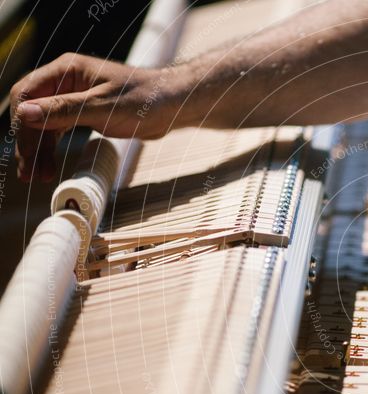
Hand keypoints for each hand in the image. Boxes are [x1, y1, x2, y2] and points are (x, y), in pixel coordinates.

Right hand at [10, 53, 177, 181]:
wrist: (173, 105)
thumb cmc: (145, 99)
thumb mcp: (103, 107)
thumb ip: (64, 110)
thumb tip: (25, 114)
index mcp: (67, 71)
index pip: (27, 93)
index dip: (22, 123)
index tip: (25, 151)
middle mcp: (66, 81)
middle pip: (32, 111)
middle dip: (28, 142)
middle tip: (28, 173)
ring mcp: (74, 98)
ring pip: (43, 124)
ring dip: (39, 149)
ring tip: (37, 176)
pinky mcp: (84, 114)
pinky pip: (58, 130)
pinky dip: (52, 148)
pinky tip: (48, 167)